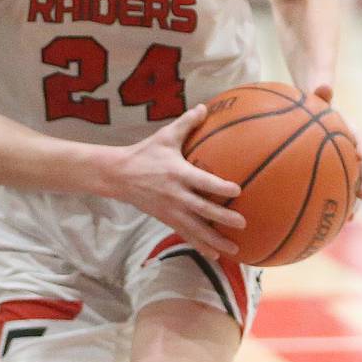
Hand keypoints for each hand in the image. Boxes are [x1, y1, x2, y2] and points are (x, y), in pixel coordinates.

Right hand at [111, 105, 244, 260]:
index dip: (220, 187)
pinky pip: (186, 235)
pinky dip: (200, 246)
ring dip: (215, 240)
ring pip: (196, 228)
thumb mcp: (165, 136)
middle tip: (243, 223)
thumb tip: (206, 107)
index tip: (238, 191)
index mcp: (178, 173)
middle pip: (202, 209)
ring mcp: (171, 210)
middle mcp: (176, 195)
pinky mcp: (166, 219)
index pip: (202, 181)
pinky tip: (215, 255)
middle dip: (222, 218)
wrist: (118, 175)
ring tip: (234, 249)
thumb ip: (187, 123)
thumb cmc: (145, 153)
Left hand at [312, 85, 361, 217]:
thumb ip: (321, 93)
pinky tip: (328, 225)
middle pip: (360, 167)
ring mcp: (341, 163)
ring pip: (351, 184)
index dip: (360, 143)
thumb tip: (325, 85)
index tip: (360, 153)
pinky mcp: (332, 174)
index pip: (356, 135)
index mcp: (346, 130)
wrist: (313, 112)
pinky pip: (335, 191)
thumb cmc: (313, 105)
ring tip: (351, 219)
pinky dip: (334, 206)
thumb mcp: (316, 98)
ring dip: (353, 202)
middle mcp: (347, 148)